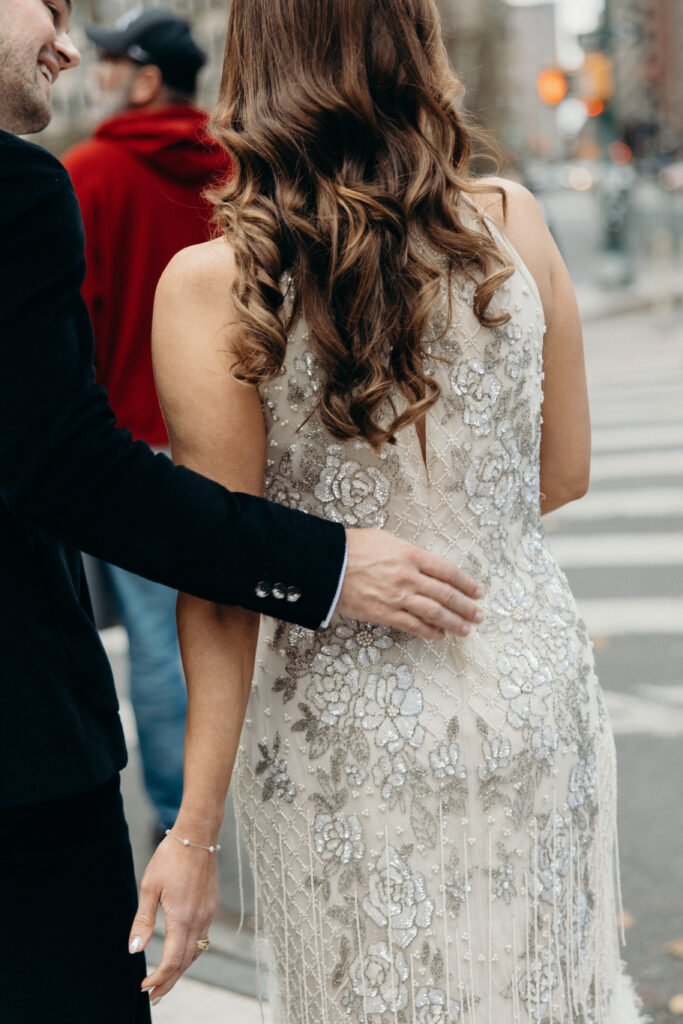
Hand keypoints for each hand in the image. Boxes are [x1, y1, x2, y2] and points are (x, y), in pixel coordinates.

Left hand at [128, 836, 219, 1005]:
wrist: (197, 835)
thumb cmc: (170, 857)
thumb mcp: (149, 887)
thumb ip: (143, 921)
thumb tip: (134, 950)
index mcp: (182, 917)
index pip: (172, 960)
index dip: (158, 978)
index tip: (144, 987)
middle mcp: (199, 919)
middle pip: (186, 962)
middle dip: (170, 982)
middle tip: (154, 997)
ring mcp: (208, 912)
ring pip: (197, 952)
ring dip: (181, 969)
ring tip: (166, 981)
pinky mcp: (211, 905)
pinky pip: (203, 937)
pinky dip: (191, 952)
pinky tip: (181, 953)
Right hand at [337, 529, 484, 639]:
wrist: (325, 565)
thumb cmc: (351, 548)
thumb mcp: (384, 539)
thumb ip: (406, 552)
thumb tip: (420, 563)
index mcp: (410, 555)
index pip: (447, 571)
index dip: (466, 583)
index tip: (478, 591)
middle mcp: (409, 576)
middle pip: (446, 594)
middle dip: (466, 606)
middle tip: (479, 615)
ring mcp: (398, 597)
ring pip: (435, 613)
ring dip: (455, 622)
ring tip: (467, 629)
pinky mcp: (385, 614)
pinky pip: (413, 626)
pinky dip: (430, 632)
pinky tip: (440, 635)